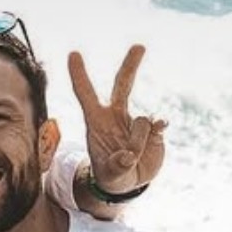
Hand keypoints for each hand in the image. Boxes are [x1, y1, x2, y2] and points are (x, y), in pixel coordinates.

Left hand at [68, 45, 166, 195]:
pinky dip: (158, 128)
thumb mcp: (110, 176)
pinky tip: (158, 134)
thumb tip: (128, 156)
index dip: (79, 75)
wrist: (130, 184)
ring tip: (133, 158)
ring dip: (139, 141)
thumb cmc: (112, 177)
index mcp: (97, 122)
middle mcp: (116, 116)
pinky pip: (158, 122)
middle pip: (123, 84)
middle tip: (140, 46)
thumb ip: (117, 167)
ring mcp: (136, 121)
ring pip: (142, 119)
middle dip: (131, 65)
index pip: (86, 94)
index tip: (73, 53)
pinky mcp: (154, 129)